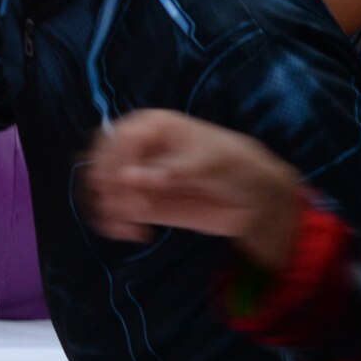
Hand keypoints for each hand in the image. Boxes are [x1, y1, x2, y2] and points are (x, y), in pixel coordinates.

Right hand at [81, 109, 304, 270]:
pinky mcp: (145, 205)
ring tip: (132, 228)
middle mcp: (141, 150)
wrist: (256, 198)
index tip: (125, 185)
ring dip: (109, 208)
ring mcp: (141, 179)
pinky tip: (132, 234)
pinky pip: (118, 212)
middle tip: (130, 209)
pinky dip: (116, 224)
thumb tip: (127, 178)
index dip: (115, 161)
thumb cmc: (236, 165)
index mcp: (154, 126)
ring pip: (106, 189)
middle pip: (104, 163)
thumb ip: (169, 171)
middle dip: (109, 187)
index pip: (118, 138)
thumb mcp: (208, 163)